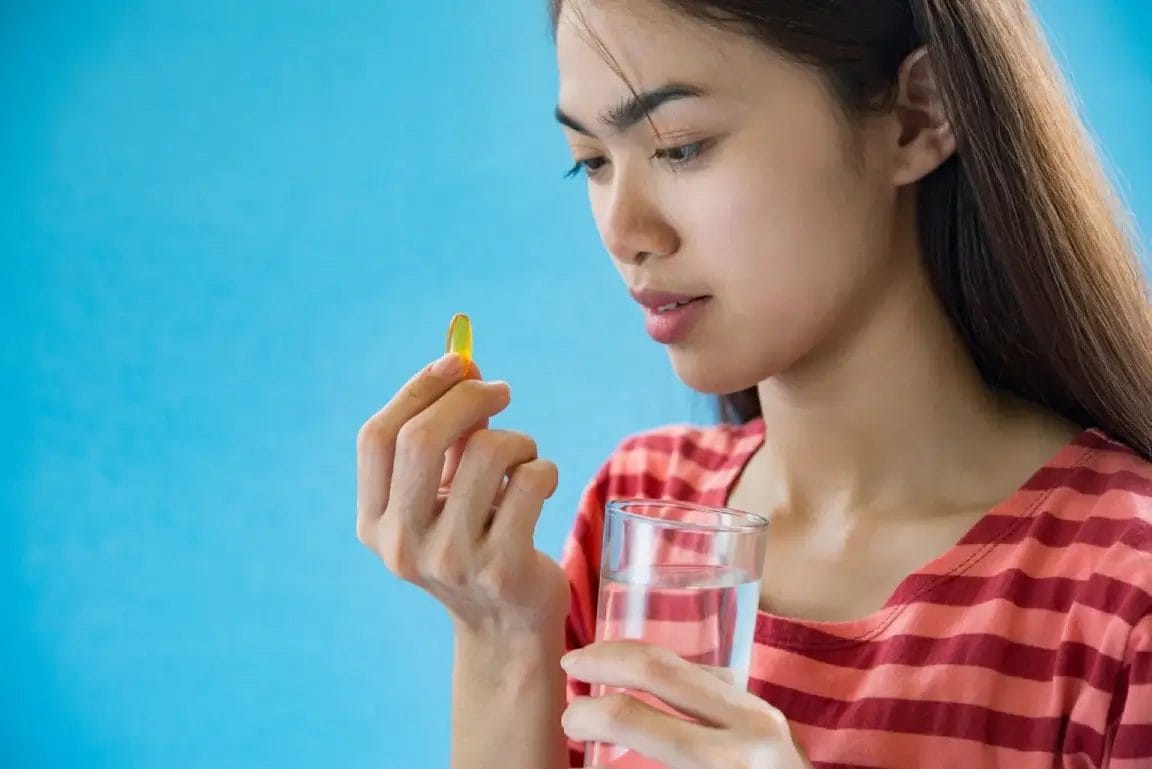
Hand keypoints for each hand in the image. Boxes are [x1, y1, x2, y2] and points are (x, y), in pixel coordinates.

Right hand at [356, 353, 568, 635]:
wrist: (509, 626)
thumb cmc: (478, 540)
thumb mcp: (447, 491)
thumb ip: (447, 434)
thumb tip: (463, 363)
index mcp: (374, 523)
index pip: (377, 437)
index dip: (417, 390)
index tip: (457, 363)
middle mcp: (401, 545)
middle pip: (421, 440)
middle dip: (468, 399)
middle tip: (502, 391)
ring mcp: (450, 561)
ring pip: (486, 453)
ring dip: (517, 440)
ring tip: (525, 458)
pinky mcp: (501, 569)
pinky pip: (529, 481)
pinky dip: (544, 469)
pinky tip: (541, 487)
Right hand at [561, 641, 811, 768]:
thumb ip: (649, 766)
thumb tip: (596, 757)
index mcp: (724, 762)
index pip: (635, 718)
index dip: (590, 715)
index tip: (569, 721)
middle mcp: (747, 726)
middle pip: (661, 669)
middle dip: (607, 659)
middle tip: (572, 662)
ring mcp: (763, 712)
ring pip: (688, 662)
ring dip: (637, 656)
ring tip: (601, 660)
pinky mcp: (768, 712)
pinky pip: (710, 676)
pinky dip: (670, 670)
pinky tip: (648, 677)